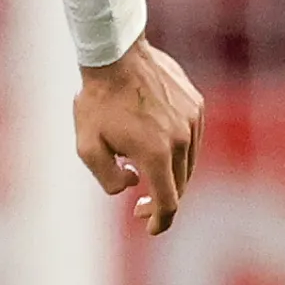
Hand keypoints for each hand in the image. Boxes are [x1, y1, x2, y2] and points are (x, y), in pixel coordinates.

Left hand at [75, 35, 204, 235]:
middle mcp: (182, 139)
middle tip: (140, 208)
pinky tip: (157, 151)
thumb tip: (134, 185)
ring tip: (146, 178)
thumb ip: (110, 178)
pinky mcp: (196, 106)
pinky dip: (178, 154)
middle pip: (181, 185)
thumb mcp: (87, 149)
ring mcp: (193, 121)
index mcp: (156, 154)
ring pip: (189, 164)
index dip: (160, 222)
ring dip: (171, 177)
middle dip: (163, 202)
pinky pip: (192, 140)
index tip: (149, 228)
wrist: (116, 56)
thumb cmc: (96, 103)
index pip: (169, 202)